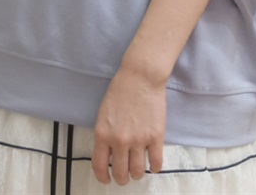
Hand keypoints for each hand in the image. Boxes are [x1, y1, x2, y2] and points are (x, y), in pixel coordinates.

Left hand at [92, 67, 165, 185]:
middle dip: (122, 178)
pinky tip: (152, 164)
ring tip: (138, 168)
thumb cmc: (120, 90)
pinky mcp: (156, 137)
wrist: (140, 77)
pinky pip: (156, 163)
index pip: (99, 167)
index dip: (103, 178)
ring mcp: (139, 140)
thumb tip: (109, 155)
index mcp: (103, 134)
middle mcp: (120, 141)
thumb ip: (105, 135)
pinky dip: (154, 167)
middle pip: (121, 174)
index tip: (107, 179)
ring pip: (138, 172)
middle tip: (125, 174)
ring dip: (137, 173)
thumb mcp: (103, 114)